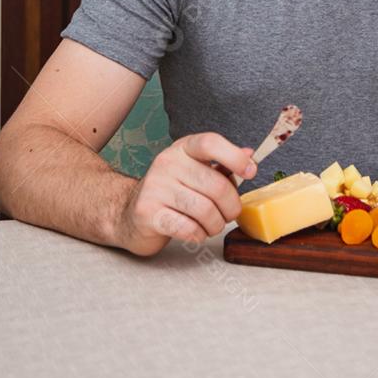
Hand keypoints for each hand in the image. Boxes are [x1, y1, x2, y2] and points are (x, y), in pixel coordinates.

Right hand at [116, 132, 256, 256]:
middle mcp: (167, 163)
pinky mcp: (148, 214)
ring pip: (205, 209)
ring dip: (216, 224)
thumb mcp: (194, 170)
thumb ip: (222, 164)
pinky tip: (196, 232)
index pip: (211, 143)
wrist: (127, 213)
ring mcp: (155, 188)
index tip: (251, 171)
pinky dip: (199, 234)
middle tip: (230, 214)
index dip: (235, 157)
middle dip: (231, 206)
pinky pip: (188, 228)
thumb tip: (250, 154)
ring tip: (212, 225)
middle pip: (215, 185)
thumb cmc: (171, 192)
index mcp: (183, 148)